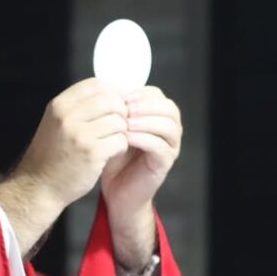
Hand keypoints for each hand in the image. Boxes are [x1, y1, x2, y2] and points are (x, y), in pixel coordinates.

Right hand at [12, 78, 128, 209]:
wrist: (38, 187)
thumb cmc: (51, 156)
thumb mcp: (56, 123)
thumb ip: (78, 107)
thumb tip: (111, 93)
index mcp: (60, 105)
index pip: (96, 84)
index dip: (111, 92)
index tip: (115, 105)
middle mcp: (68, 116)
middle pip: (111, 100)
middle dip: (121, 112)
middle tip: (118, 125)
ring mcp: (80, 134)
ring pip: (118, 121)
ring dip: (121, 131)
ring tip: (113, 141)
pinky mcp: (92, 153)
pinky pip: (120, 140)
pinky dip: (121, 147)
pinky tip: (111, 153)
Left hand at [100, 86, 181, 268]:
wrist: (115, 191)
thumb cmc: (111, 157)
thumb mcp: (112, 128)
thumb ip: (115, 110)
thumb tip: (106, 85)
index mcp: (157, 116)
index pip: (156, 95)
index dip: (138, 93)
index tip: (118, 96)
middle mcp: (169, 130)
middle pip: (168, 107)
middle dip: (145, 105)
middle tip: (124, 107)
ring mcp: (170, 147)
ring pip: (168, 125)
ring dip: (146, 120)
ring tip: (124, 121)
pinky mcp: (165, 163)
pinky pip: (160, 146)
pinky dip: (143, 139)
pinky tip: (126, 137)